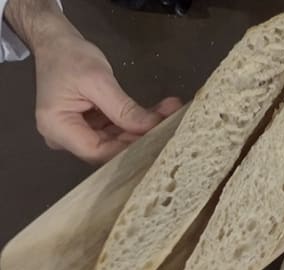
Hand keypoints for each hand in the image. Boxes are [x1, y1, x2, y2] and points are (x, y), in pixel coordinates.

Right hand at [34, 33, 180, 163]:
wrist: (55, 43)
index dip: (128, 150)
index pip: (97, 152)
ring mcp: (78, 133)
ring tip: (169, 116)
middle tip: (169, 127)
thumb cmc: (69, 57)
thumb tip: (151, 126)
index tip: (156, 141)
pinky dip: (135, 122)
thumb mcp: (98, 80)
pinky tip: (158, 114)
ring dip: (142, 129)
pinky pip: (115, 131)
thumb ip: (124, 108)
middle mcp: (64, 138)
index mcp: (57, 128)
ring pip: (116, 140)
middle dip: (140, 138)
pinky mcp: (90, 127)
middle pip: (108, 149)